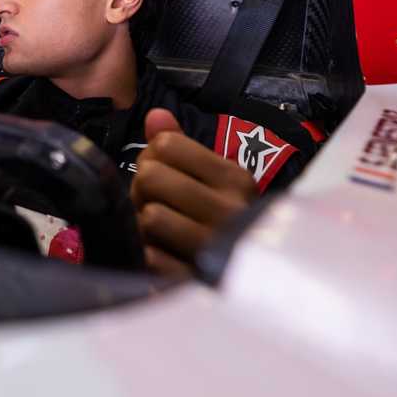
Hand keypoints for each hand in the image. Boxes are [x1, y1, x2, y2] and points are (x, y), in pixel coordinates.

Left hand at [130, 109, 257, 275]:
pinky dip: (148, 255)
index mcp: (234, 179)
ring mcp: (215, 247)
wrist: (254, 281)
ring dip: (144, 225)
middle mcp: (230, 210)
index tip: (161, 175)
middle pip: (151, 176)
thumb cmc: (224, 223)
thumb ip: (180, 145)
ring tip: (159, 232)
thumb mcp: (213, 180)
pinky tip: (163, 256)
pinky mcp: (197, 280)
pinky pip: (151, 257)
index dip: (153, 157)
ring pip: (150, 217)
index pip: (167, 145)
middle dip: (142, 190)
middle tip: (154, 204)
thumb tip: (155, 115)